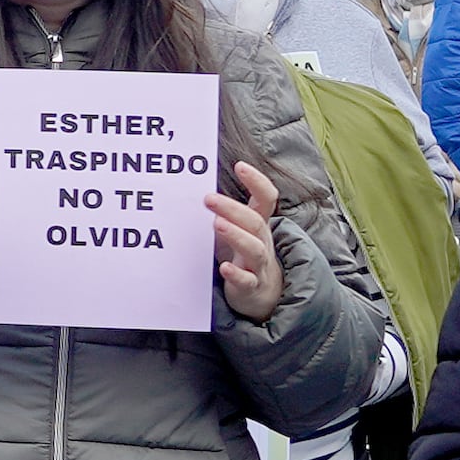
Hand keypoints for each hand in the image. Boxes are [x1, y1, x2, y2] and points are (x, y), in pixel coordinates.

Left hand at [213, 161, 285, 318]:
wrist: (262, 294)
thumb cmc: (242, 255)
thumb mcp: (236, 230)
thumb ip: (223, 211)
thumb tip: (194, 186)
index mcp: (258, 224)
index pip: (266, 198)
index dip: (257, 181)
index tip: (240, 165)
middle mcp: (262, 242)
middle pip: (254, 222)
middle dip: (232, 208)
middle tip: (208, 198)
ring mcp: (258, 265)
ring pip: (254, 249)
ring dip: (236, 235)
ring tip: (217, 224)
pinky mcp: (251, 287)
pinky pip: (247, 281)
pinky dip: (236, 274)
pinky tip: (224, 268)